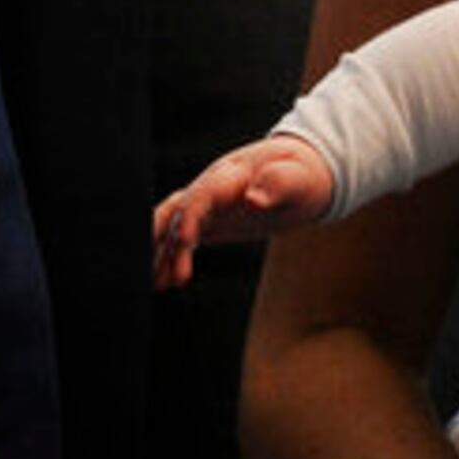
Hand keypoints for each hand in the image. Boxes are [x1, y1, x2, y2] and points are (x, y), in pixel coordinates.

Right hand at [150, 135, 338, 289]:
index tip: (184, 241)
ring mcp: (208, 204)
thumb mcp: (300, 178)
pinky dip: (170, 257)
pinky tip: (163, 281)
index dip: (190, 216)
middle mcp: (211, 187)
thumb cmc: (302, 175)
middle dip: (164, 238)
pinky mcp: (209, 220)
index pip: (202, 194)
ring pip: (173, 226)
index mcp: (231, 174)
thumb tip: (255, 199)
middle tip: (159, 271)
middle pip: (178, 210)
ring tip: (155, 284)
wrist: (301, 174)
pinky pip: (182, 238)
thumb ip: (279, 184)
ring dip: (161, 252)